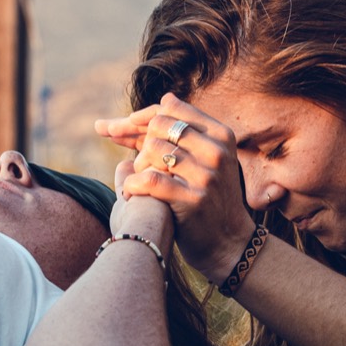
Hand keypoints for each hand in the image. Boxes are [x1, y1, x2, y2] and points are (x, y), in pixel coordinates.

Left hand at [97, 94, 253, 282]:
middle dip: (139, 142)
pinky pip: (149, 179)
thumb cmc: (209, 197)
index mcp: (221, 135)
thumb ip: (181, 134)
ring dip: (137, 167)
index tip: (117, 129)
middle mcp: (217, 151)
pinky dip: (133, 185)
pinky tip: (130, 193)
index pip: (171, 108)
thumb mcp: (206, 160)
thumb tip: (157, 102)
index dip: (140, 117)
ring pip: (152, 150)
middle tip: (136, 165)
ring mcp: (207, 175)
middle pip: (159, 125)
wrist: (229, 243)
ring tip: (138, 183)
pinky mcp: (194, 200)